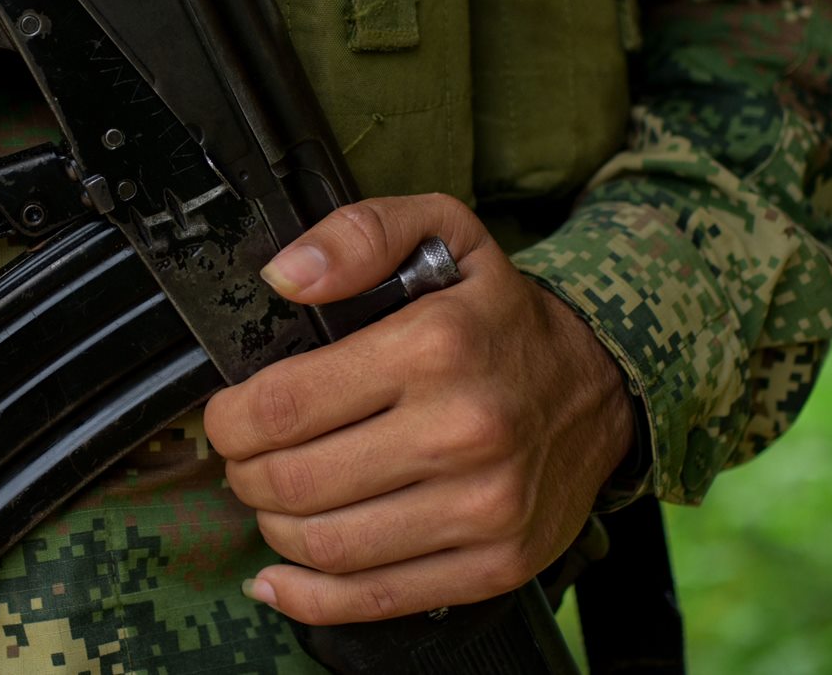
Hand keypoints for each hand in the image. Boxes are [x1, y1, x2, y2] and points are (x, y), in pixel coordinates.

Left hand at [203, 194, 635, 624]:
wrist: (602, 385)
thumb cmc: (499, 313)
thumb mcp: (441, 232)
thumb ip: (357, 234)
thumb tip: (284, 275)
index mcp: (435, 348)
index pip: (284, 405)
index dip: (231, 419)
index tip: (228, 416)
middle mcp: (463, 431)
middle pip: (294, 481)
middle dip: (244, 473)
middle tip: (245, 458)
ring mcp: (485, 507)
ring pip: (326, 546)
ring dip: (272, 528)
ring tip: (273, 499)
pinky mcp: (497, 563)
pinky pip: (377, 599)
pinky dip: (310, 597)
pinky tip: (281, 576)